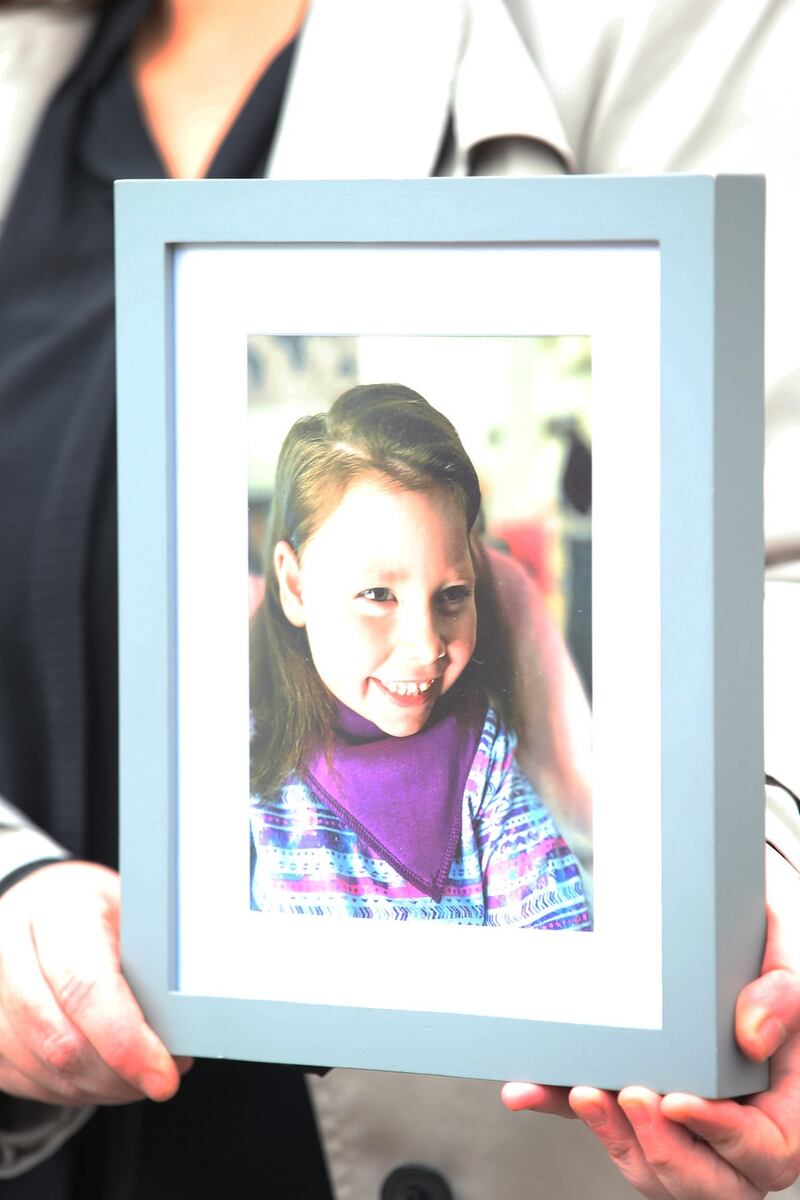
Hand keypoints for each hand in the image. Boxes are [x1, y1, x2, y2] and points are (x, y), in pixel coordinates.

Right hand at [0, 861, 190, 1105]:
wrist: (38, 905)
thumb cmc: (92, 908)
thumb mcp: (131, 907)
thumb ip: (153, 957)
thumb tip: (187, 1017)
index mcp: (54, 912)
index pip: (84, 987)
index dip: (126, 1039)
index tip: (164, 1072)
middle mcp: (9, 954)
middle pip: (63, 1042)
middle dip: (122, 1073)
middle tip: (165, 1073)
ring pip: (49, 1072)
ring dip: (106, 1085)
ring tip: (142, 1069)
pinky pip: (35, 1085)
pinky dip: (80, 1089)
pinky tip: (108, 1071)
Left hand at [501, 848, 799, 1197]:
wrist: (721, 953)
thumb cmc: (756, 970)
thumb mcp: (781, 969)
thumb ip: (780, 995)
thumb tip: (752, 1037)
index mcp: (779, 1115)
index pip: (761, 1149)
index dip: (720, 1133)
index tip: (679, 1101)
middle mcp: (731, 1139)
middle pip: (703, 1179)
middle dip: (662, 1146)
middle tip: (629, 1096)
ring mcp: (680, 1134)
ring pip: (649, 1167)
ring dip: (613, 1135)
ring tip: (583, 1092)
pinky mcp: (632, 1115)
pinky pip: (600, 1125)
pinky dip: (560, 1107)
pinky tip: (528, 1089)